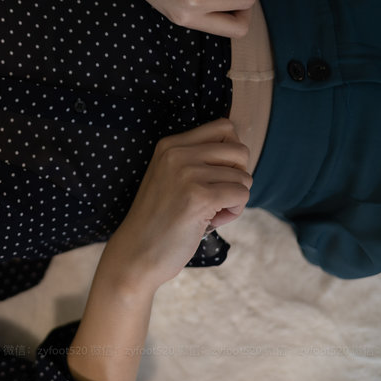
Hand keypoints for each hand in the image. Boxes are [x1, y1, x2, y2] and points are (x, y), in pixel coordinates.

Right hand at [103, 118, 251, 290]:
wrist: (137, 252)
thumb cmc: (159, 219)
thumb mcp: (170, 176)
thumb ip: (196, 159)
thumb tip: (240, 149)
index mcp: (169, 144)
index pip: (224, 127)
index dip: (231, 153)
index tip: (216, 175)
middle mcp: (177, 152)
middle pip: (239, 150)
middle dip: (237, 176)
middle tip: (216, 197)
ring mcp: (187, 173)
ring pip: (243, 177)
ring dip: (234, 200)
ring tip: (208, 213)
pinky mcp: (200, 196)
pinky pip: (242, 195)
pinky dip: (233, 212)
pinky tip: (211, 222)